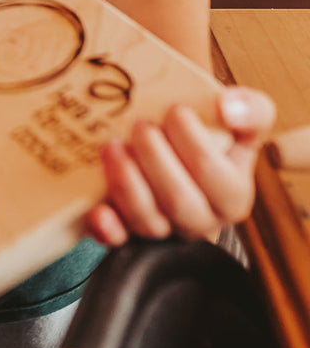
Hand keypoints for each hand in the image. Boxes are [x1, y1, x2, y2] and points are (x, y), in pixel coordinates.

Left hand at [85, 86, 275, 245]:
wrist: (176, 143)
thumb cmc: (210, 132)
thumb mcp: (240, 118)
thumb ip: (251, 109)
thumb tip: (228, 108)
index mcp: (233, 193)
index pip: (214, 174)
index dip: (192, 141)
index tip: (176, 109)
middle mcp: (201, 218)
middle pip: (179, 200)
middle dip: (154, 158)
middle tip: (140, 125)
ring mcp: (164, 227)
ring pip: (148, 220)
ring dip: (126, 183)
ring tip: (112, 146)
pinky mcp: (129, 233)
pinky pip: (119, 239)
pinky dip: (107, 227)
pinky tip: (98, 210)